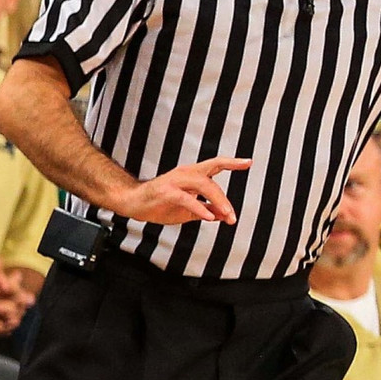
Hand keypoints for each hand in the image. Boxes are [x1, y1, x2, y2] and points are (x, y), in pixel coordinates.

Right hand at [118, 156, 248, 225]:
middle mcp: (184, 173)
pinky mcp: (166, 192)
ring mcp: (175, 181)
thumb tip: (225, 216)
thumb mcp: (188, 209)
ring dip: (218, 200)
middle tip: (232, 216)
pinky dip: (200, 208)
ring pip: (203, 185)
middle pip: (211, 180)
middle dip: (224, 198)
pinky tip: (209, 218)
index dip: (232, 162)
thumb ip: (207, 209)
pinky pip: (187, 199)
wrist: (132, 203)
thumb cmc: (158, 203)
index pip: (215, 165)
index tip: (248, 162)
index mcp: (191, 174)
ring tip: (226, 215)